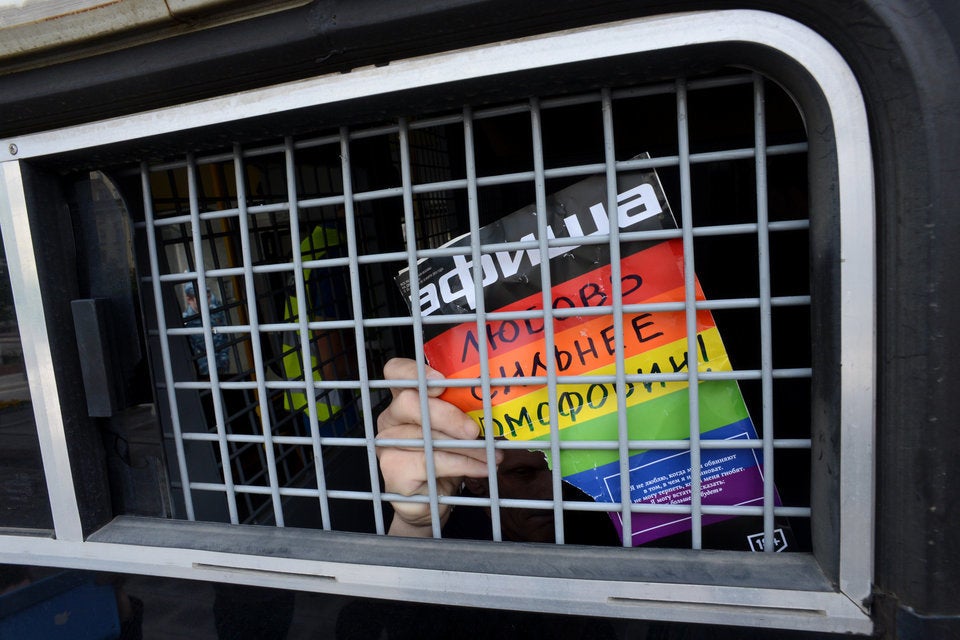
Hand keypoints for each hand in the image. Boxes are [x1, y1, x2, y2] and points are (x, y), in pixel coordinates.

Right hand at [376, 357, 501, 535]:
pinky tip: (482, 468)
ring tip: (492, 455)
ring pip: (427, 437)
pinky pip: (431, 462)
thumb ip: (464, 410)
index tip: (441, 381)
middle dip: (447, 415)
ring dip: (466, 447)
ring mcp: (387, 443)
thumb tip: (496, 401)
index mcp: (404, 397)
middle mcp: (391, 417)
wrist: (432, 498)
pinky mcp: (393, 469)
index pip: (395, 371)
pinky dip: (463, 465)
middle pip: (409, 402)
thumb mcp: (457, 427)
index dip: (413, 371)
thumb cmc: (445, 455)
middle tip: (474, 430)